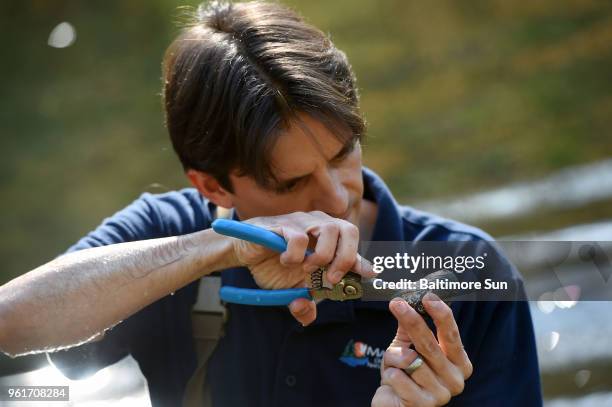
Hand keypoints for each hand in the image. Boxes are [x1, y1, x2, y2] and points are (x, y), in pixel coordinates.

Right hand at [230, 211, 374, 324]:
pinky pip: (300, 237)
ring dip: (323, 256)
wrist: (245, 253)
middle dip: (346, 258)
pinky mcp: (283, 223)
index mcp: (327, 239)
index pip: (353, 244)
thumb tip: (308, 312)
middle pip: (349, 229)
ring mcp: (302, 221)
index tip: (370, 275)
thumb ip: (302, 302)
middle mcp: (319, 225)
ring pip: (329, 229)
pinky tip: (286, 261)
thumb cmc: (273, 266)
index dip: (362, 260)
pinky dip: (296, 255)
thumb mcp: (291, 290)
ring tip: (307, 269)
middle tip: (332, 278)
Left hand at [372, 294, 472, 406]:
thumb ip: (410, 327)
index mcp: (459, 362)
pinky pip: (400, 378)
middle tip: (397, 304)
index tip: (427, 296)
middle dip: (412, 322)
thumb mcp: (408, 347)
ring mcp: (441, 395)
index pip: (451, 334)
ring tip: (394, 366)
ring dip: (394, 358)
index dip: (440, 314)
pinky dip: (391, 374)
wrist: (393, 403)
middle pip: (430, 344)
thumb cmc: (405, 374)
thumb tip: (406, 300)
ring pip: (410, 361)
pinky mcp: (423, 405)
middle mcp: (456, 379)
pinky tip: (393, 380)